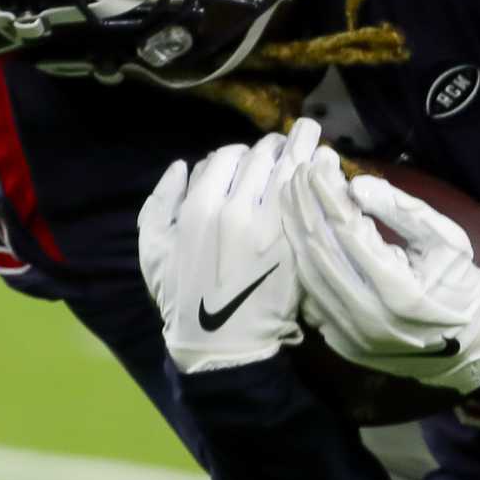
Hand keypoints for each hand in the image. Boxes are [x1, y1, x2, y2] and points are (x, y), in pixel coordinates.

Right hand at [137, 121, 323, 373]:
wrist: (220, 343)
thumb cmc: (181, 296)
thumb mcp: (153, 249)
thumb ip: (160, 202)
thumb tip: (182, 166)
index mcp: (199, 206)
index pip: (228, 155)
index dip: (240, 152)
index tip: (250, 159)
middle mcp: (236, 209)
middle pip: (263, 156)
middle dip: (275, 145)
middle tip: (285, 145)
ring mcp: (271, 226)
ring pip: (292, 166)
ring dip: (304, 146)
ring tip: (312, 137)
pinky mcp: (297, 242)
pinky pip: (313, 195)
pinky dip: (321, 174)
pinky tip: (326, 166)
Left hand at [279, 151, 479, 396]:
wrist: (468, 345)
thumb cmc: (460, 284)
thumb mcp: (446, 239)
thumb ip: (403, 211)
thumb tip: (357, 184)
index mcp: (398, 290)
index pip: (348, 232)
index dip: (329, 193)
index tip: (319, 162)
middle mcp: (367, 317)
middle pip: (320, 250)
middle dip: (306, 205)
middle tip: (300, 170)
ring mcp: (349, 334)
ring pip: (308, 273)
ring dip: (297, 230)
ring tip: (293, 194)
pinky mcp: (340, 342)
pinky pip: (310, 294)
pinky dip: (302, 260)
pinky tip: (298, 233)